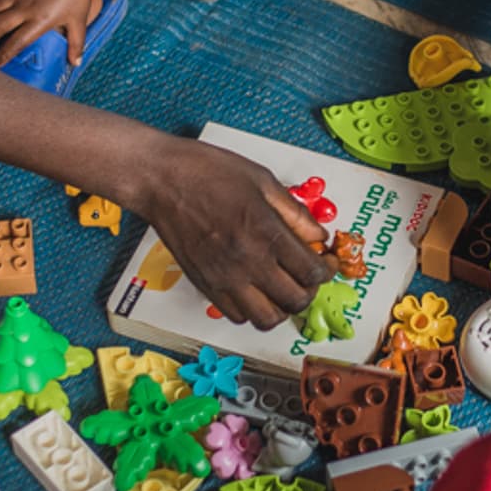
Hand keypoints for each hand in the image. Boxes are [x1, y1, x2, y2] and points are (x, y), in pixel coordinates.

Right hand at [133, 137, 331, 328]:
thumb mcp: (262, 180)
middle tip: (309, 276)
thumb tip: (318, 235)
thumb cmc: (207, 172)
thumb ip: (295, 212)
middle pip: (295, 301)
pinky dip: (252, 310)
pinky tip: (255, 289)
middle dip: (310, 290)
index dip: (327, 271)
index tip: (327, 262)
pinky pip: (237, 316)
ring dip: (282, 307)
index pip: (312, 272)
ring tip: (283, 287)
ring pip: (267, 318)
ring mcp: (225, 279)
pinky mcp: (205, 286)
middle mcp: (248, 262)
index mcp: (267, 233)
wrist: (162, 180)